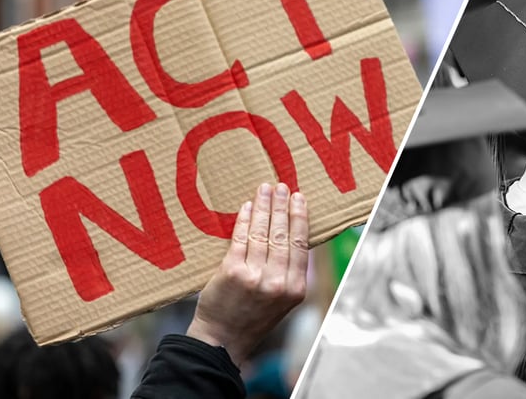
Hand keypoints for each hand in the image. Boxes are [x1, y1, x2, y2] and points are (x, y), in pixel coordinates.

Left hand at [186, 182, 308, 364]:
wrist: (223, 339)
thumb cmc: (254, 316)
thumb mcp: (284, 300)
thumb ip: (290, 271)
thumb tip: (293, 233)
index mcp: (296, 288)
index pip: (301, 244)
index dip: (300, 217)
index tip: (299, 198)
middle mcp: (278, 282)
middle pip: (283, 235)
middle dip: (283, 206)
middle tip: (282, 186)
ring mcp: (255, 276)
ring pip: (262, 233)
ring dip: (264, 207)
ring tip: (265, 190)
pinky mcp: (232, 272)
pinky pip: (241, 239)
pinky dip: (244, 221)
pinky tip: (247, 208)